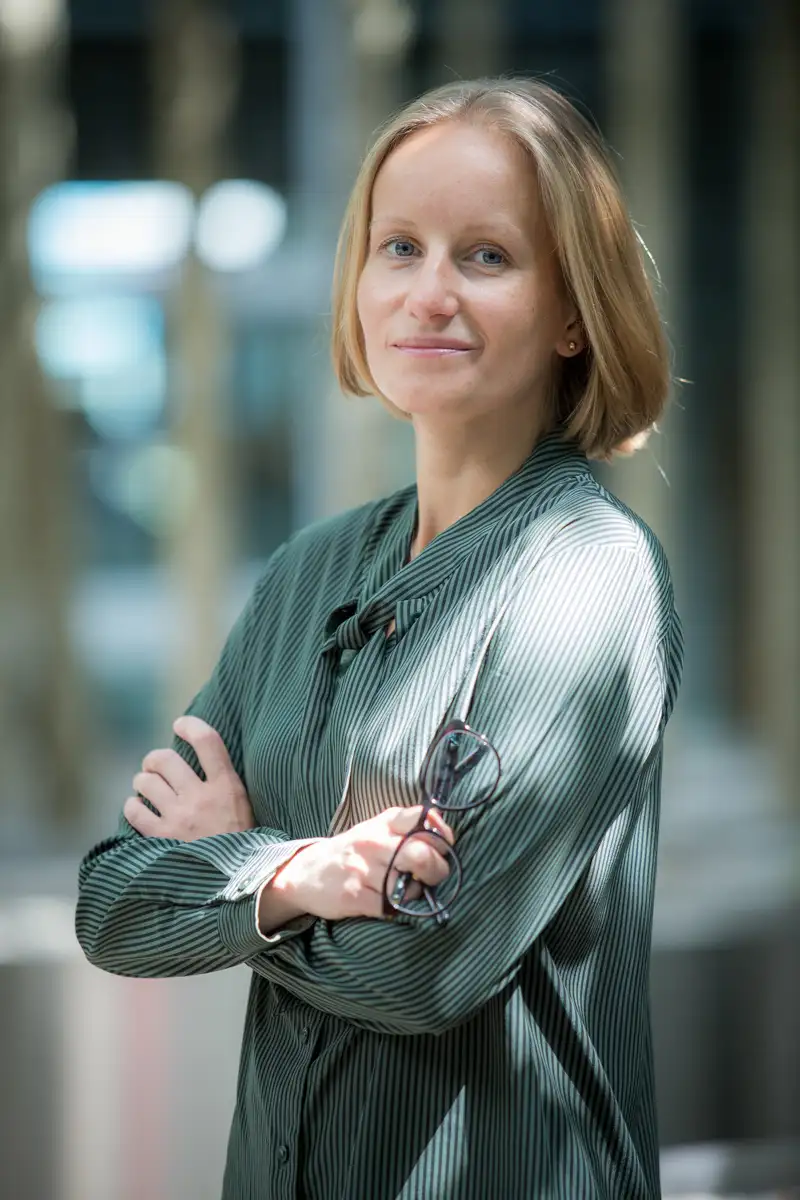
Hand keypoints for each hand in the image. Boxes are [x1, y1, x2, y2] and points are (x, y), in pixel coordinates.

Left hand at [124, 716, 255, 840]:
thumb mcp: (244, 808)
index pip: (208, 741)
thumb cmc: (241, 844)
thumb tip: (200, 761)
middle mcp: (201, 798)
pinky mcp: (161, 838)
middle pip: (165, 758)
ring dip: (142, 782)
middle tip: (155, 766)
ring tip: (146, 789)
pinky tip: (139, 810)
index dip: (190, 725)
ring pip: (145, 782)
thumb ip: (224, 785)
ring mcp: (179, 818)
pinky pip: (134, 810)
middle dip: (154, 759)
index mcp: (227, 787)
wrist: (236, 883)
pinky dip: (133, 807)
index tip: (180, 724)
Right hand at [265, 806, 454, 924]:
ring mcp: (364, 869)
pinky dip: (397, 909)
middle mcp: (374, 842)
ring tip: (405, 890)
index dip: (441, 837)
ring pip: (410, 885)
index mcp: (384, 822)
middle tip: (431, 878)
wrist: (306, 871)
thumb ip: (407, 826)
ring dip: (416, 893)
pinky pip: (391, 906)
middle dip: (437, 870)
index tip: (441, 848)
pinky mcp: (355, 895)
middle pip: (422, 855)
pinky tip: (388, 902)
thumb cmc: (352, 851)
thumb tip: (440, 829)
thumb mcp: (377, 829)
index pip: (423, 820)